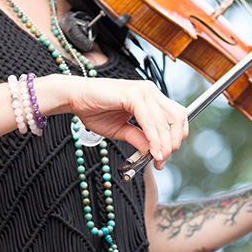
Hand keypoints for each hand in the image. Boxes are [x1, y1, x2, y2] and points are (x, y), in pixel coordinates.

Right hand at [41, 75, 188, 168]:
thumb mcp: (121, 130)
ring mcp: (143, 91)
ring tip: (158, 159)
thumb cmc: (94, 110)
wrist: (74, 98)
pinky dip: (154, 138)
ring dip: (165, 143)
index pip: (176, 117)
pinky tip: (152, 151)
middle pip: (177, 118)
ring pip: (166, 121)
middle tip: (162, 160)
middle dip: (173, 143)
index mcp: (150, 97)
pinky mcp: (133, 94)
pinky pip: (150, 120)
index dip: (175, 138)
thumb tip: (154, 153)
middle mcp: (150, 91)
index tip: (165, 157)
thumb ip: (138, 138)